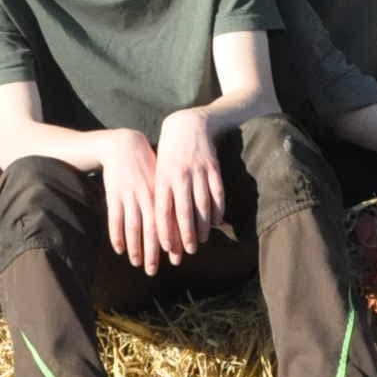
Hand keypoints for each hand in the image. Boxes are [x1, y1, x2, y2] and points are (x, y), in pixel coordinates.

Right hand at [94, 129, 162, 275]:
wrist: (124, 145)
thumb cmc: (148, 164)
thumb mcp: (164, 177)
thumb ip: (173, 198)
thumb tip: (187, 218)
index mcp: (163, 192)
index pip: (170, 222)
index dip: (173, 241)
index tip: (176, 258)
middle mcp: (147, 196)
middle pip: (151, 229)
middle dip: (153, 252)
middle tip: (154, 271)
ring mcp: (129, 196)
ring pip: (133, 227)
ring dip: (135, 248)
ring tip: (136, 263)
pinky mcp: (114, 195)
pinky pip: (115, 220)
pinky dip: (117, 235)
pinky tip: (119, 249)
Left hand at [154, 108, 225, 263]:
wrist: (188, 125)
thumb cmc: (169, 155)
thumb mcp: (159, 172)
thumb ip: (160, 196)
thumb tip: (160, 227)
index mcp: (162, 178)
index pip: (163, 211)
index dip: (166, 231)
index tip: (168, 249)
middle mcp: (179, 176)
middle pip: (183, 212)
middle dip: (186, 235)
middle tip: (189, 252)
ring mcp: (198, 171)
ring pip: (202, 205)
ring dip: (203, 226)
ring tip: (203, 240)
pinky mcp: (213, 167)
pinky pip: (217, 193)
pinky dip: (218, 209)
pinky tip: (216, 222)